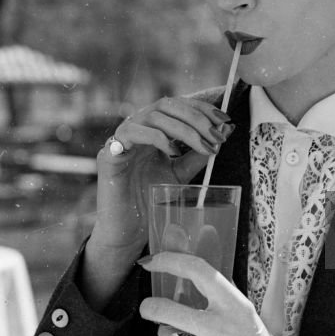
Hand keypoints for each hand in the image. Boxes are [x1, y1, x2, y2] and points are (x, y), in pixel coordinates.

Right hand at [93, 97, 233, 252]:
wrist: (128, 230)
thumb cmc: (150, 199)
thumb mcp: (181, 172)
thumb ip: (198, 153)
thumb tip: (225, 131)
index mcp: (153, 128)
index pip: (178, 105)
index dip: (202, 108)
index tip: (225, 119)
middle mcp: (137, 127)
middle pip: (167, 105)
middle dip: (197, 117)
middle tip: (217, 135)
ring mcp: (122, 138)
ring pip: (153, 115)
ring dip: (184, 128)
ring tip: (203, 146)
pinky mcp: (109, 153)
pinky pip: (132, 133)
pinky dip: (157, 138)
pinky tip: (173, 153)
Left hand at [138, 252, 319, 335]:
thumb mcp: (246, 315)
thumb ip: (220, 298)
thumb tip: (184, 276)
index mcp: (235, 306)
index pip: (198, 271)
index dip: (169, 261)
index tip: (152, 262)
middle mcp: (220, 328)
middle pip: (166, 309)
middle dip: (150, 307)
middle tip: (147, 307)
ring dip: (168, 334)